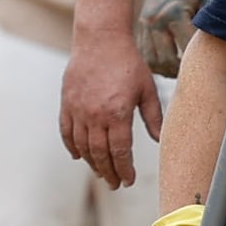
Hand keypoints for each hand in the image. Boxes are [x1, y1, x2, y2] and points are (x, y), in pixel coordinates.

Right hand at [60, 27, 160, 184]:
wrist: (100, 40)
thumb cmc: (128, 63)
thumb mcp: (147, 89)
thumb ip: (153, 117)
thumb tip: (159, 140)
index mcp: (117, 113)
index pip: (120, 151)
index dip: (125, 170)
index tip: (128, 180)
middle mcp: (95, 115)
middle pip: (100, 154)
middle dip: (109, 173)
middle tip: (115, 184)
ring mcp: (78, 110)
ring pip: (82, 146)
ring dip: (92, 164)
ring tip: (101, 173)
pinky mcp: (67, 104)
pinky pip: (66, 132)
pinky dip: (72, 147)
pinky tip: (79, 157)